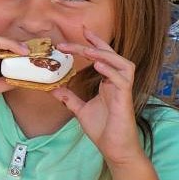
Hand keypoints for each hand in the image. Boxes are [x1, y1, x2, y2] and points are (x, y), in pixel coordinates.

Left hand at [56, 31, 147, 165]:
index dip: (95, 42)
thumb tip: (54, 88)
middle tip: (80, 33)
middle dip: (97, 43)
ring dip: (106, 54)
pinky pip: (122, 80)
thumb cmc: (103, 129)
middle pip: (112, 56)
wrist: (114, 148)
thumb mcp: (80, 110)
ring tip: (88, 50)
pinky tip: (98, 65)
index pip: (104, 57)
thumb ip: (69, 98)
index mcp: (108, 83)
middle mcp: (117, 83)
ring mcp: (122, 91)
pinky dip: (110, 71)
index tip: (82, 30)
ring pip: (123, 64)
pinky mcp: (125, 100)